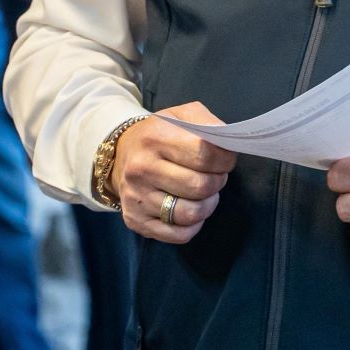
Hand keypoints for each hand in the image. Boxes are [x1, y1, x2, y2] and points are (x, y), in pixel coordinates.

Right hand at [111, 102, 236, 243]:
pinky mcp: (136, 221)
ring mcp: (137, 198)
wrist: (121, 154)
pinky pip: (179, 235)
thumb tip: (228, 143)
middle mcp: (141, 168)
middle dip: (218, 181)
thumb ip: (208, 123)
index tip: (227, 159)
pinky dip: (194, 225)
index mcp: (155, 137)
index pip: (203, 154)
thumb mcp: (182, 115)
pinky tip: (192, 209)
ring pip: (191, 213)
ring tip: (206, 193)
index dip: (225, 159)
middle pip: (199, 186)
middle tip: (216, 175)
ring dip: (208, 205)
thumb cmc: (160, 134)